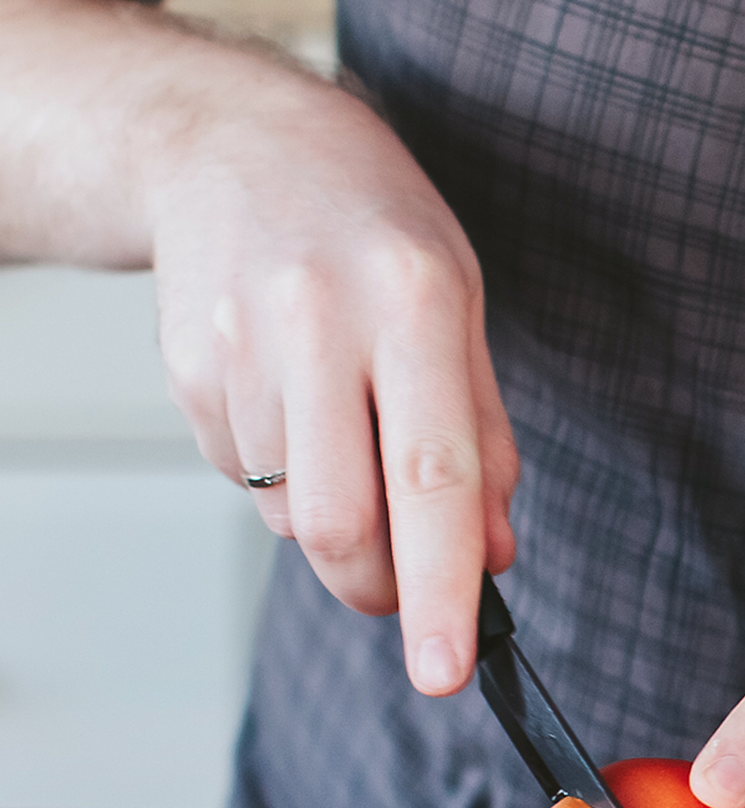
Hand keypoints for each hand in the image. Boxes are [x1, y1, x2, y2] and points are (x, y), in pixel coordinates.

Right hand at [145, 64, 516, 693]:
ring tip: (350, 443)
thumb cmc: (373, 230)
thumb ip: (486, 439)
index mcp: (413, 303)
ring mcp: (240, 344)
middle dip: (380, 590)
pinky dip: (286, 483)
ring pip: (292, 515)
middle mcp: (320, 321)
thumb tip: (495, 557)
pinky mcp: (187, 368)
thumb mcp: (463, 310)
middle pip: (341, 522)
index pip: (432, 479)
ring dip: (336, 527)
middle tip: (406, 591)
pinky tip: (298, 410)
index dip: (441, 588)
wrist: (231, 137)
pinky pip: (247, 480)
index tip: (446, 669)